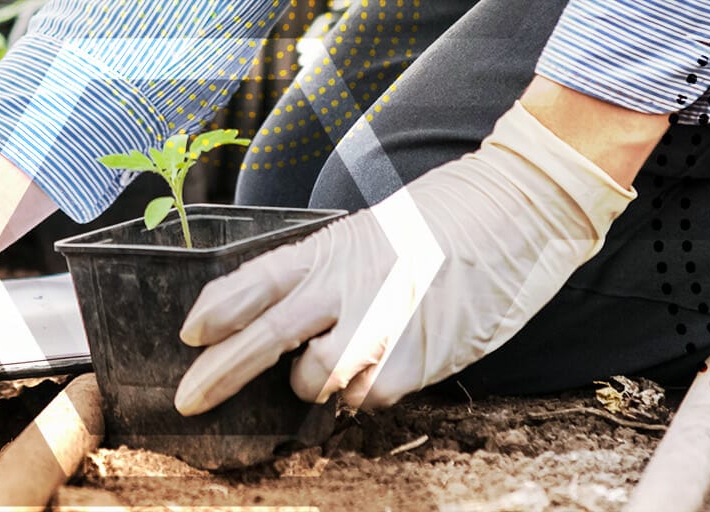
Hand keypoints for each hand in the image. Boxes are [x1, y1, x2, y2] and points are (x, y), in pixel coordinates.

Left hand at [173, 103, 636, 413]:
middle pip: (264, 336)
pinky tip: (391, 366)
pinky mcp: (414, 357)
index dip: (217, 309)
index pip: (255, 279)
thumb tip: (288, 321)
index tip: (189, 334)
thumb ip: (327, 273)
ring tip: (347, 359)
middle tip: (189, 401)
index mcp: (331, 248)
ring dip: (316, 382)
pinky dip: (367, 393)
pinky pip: (366, 397)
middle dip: (219, 375)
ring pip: (313, 378)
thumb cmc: (447, 221)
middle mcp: (346, 284)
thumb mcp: (371, 234)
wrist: (520, 209)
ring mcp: (379, 322)